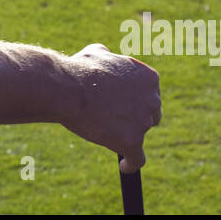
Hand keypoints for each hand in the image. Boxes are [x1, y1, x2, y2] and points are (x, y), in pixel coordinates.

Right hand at [61, 43, 160, 171]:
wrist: (68, 89)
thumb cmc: (79, 69)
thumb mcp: (97, 53)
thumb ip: (110, 57)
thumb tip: (106, 56)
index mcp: (149, 78)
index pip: (150, 94)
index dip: (136, 101)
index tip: (125, 107)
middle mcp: (152, 99)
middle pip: (151, 116)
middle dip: (137, 118)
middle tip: (117, 121)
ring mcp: (143, 121)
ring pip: (140, 135)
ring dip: (128, 137)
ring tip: (108, 138)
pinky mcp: (133, 141)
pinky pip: (138, 159)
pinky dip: (132, 163)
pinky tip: (125, 166)